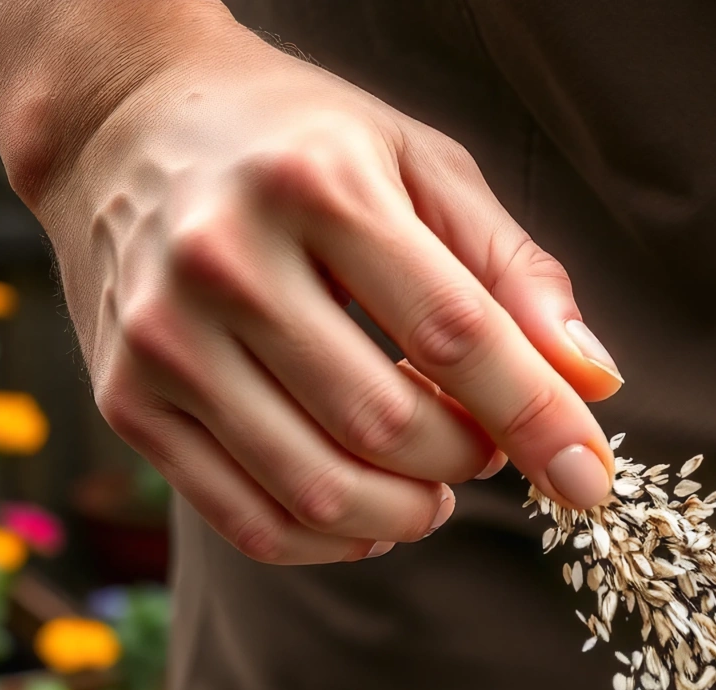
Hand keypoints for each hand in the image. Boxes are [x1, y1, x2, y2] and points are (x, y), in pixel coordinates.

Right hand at [22, 20, 620, 562]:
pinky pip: (251, 522)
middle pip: (387, 425)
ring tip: (432, 482)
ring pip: (320, 490)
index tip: (588, 476)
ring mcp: (163, 337)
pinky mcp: (127, 401)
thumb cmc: (300, 150)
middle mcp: (225, 259)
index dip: (534, 416)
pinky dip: (335, 540)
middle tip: (482, 443)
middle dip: (466, 460)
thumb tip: (594, 381)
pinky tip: (370, 507)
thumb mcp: (421, 167)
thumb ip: (515, 272)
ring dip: (408, 511)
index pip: (454, 332)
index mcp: (317, 186)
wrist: (121, 122)